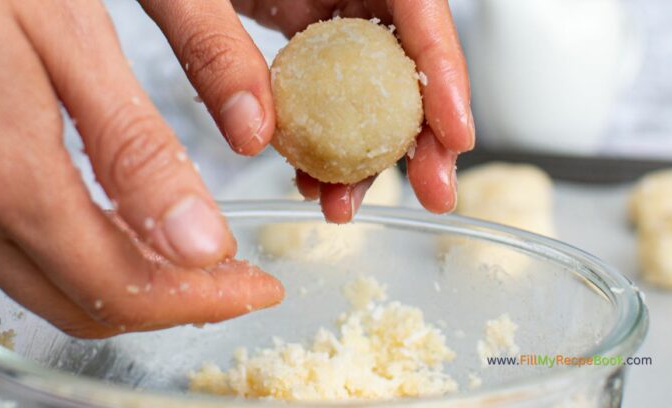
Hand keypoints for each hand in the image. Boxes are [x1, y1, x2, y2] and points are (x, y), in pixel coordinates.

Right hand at [0, 0, 282, 337]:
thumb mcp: (75, 37)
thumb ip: (137, 144)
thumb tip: (200, 243)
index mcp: (9, 167)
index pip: (116, 280)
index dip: (198, 300)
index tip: (257, 287)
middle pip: (85, 300)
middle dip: (175, 303)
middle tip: (238, 280)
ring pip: (54, 289)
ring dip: (136, 289)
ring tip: (202, 263)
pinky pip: (27, 256)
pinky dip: (91, 263)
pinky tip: (135, 233)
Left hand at [142, 0, 473, 222]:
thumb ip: (217, 48)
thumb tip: (255, 132)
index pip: (417, 3)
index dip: (443, 72)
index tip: (455, 136)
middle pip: (404, 56)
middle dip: (420, 131)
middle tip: (431, 192)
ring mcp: (320, 8)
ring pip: (368, 85)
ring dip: (364, 151)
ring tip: (345, 203)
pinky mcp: (297, 33)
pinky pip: (326, 91)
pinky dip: (322, 139)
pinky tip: (311, 177)